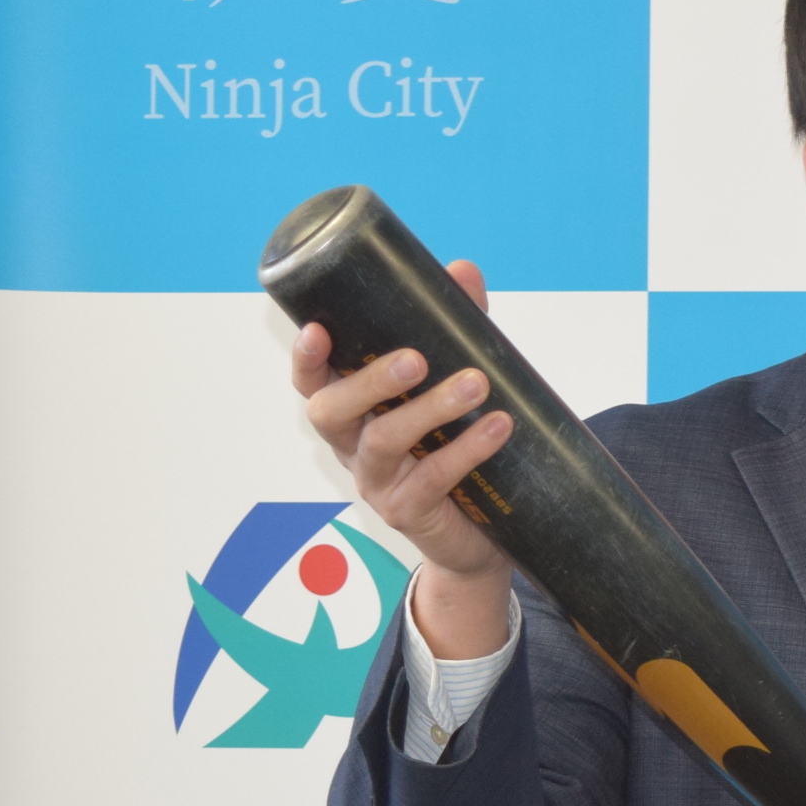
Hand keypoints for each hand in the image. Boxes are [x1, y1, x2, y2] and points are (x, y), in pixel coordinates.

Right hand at [289, 257, 515, 657]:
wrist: (481, 534)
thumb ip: (456, 330)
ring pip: (384, 443)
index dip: (306, 359)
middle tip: (415, 359)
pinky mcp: (408, 513)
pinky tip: (498, 427)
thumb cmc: (456, 445)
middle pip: (332, 412)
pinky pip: (431, 480)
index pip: (312, 382)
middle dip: (369, 381)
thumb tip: (462, 270)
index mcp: (352, 411)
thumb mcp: (454, 382)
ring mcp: (376, 483)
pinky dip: (466, 451)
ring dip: (430, 410)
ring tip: (476, 383)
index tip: (317, 329)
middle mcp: (353, 445)